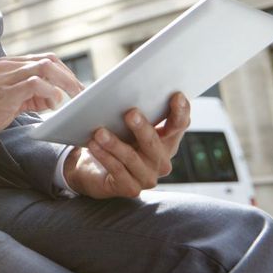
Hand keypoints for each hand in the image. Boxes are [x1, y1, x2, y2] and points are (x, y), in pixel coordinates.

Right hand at [0, 54, 82, 149]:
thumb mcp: (5, 100)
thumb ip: (28, 95)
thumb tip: (51, 97)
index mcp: (7, 65)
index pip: (44, 59)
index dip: (64, 73)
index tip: (75, 88)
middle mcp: (6, 66)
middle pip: (49, 60)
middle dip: (70, 76)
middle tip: (81, 93)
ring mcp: (5, 77)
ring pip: (45, 67)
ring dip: (65, 83)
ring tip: (72, 99)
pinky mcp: (4, 92)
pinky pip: (35, 83)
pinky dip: (50, 92)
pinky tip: (53, 105)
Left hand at [64, 92, 190, 198]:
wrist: (91, 168)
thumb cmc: (112, 138)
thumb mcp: (120, 122)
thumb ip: (124, 106)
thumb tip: (112, 84)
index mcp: (165, 140)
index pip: (179, 125)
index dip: (180, 111)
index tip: (176, 95)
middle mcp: (161, 160)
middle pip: (156, 143)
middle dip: (144, 128)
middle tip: (131, 113)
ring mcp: (147, 177)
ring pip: (133, 157)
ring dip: (115, 144)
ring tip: (100, 132)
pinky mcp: (131, 188)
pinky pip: (118, 170)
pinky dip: (105, 156)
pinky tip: (94, 145)